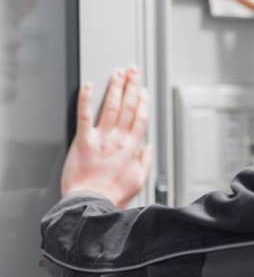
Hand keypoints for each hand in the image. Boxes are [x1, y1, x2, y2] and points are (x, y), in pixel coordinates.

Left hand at [61, 67, 151, 207]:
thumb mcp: (139, 181)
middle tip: (133, 72)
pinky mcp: (83, 141)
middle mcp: (118, 139)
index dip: (143, 102)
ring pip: (110, 107)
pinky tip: (87, 86)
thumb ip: (145, 162)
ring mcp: (101, 139)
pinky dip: (85, 100)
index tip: (143, 91)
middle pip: (127, 107)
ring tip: (118, 74)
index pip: (140, 118)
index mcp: (132, 148)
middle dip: (131, 87)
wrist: (91, 203)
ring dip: (115, 88)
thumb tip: (148, 148)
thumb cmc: (112, 195)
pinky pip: (84, 116)